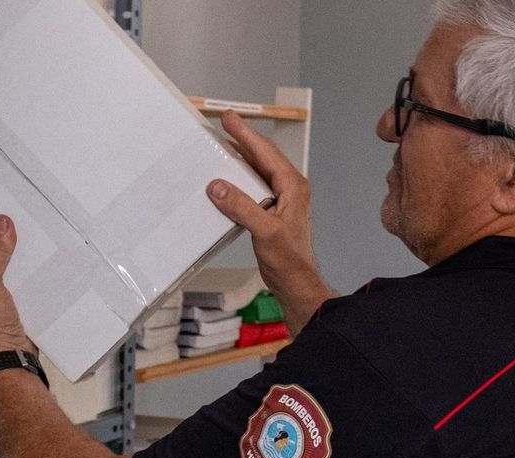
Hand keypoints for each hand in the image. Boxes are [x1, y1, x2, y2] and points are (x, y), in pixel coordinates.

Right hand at [208, 110, 334, 324]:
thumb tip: (217, 186)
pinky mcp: (272, 212)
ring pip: (259, 171)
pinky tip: (227, 179)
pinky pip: (254, 187)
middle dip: (243, 139)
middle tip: (224, 123)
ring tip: (223, 145)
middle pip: (263, 157)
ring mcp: (281, 200)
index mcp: (292, 186)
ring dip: (241, 158)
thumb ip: (242, 207)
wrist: (296, 282)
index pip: (266, 153)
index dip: (246, 134)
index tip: (229, 118)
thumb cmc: (288, 259)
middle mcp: (289, 188)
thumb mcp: (264, 231)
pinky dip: (240, 179)